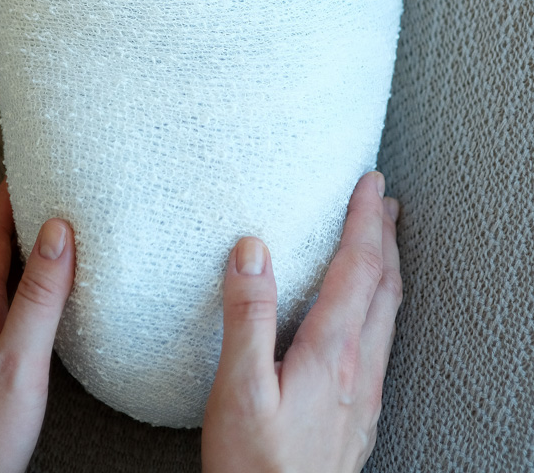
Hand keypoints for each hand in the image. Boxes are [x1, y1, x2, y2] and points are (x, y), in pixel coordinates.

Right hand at [202, 172, 401, 472]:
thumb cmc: (253, 466)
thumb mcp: (238, 388)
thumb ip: (247, 315)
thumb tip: (253, 248)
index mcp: (331, 353)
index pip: (357, 268)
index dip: (364, 220)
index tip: (370, 181)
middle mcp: (358, 369)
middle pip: (384, 287)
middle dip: (386, 236)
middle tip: (385, 200)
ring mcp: (363, 397)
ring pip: (388, 317)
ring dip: (389, 270)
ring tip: (385, 244)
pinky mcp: (358, 418)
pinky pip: (381, 344)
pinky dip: (381, 307)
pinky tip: (367, 319)